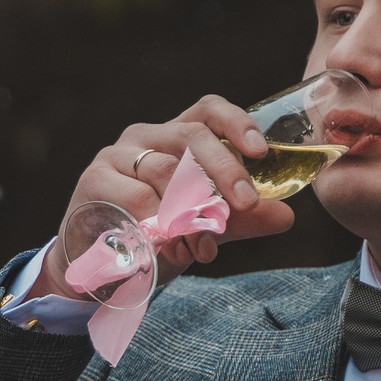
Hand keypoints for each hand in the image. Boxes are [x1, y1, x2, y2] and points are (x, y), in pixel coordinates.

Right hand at [30, 93, 298, 297]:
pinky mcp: (94, 179)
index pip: (208, 111)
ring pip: (166, 171)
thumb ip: (240, 219)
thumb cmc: (152, 236)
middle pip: (192, 137)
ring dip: (192, 211)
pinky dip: (160, 224)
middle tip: (247, 204)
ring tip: (203, 245)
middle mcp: (145, 137)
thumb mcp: (203, 226)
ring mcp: (116, 155)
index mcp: (173, 137)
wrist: (96, 269)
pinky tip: (168, 246)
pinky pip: (138, 198)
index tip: (260, 151)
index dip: (236, 122)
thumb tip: (286, 216)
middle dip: (225, 170)